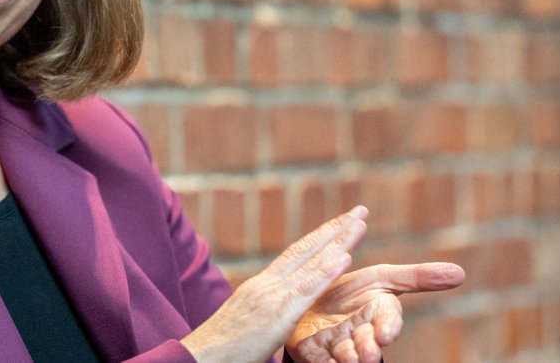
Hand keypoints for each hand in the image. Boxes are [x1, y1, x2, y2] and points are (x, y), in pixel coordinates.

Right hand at [182, 206, 368, 362]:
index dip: (319, 237)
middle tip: (359, 211)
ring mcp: (271, 296)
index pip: (295, 254)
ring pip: (311, 263)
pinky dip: (326, 271)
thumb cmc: (222, 349)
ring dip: (338, 241)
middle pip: (306, 249)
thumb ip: (264, 309)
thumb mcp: (246, 321)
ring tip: (359, 223)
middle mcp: (267, 283)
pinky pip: (306, 290)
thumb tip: (276, 310)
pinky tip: (344, 257)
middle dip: (335, 229)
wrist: (199, 357)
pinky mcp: (276, 315)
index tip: (339, 223)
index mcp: (261, 285)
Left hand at [285, 262, 465, 362]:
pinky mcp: (312, 351)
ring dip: (347, 358)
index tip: (386, 333)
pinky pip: (317, 359)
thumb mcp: (382, 279)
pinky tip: (324, 361)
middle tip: (367, 355)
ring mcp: (336, 344)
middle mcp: (359, 332)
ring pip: (343, 354)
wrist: (311, 303)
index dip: (388, 326)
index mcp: (377, 313)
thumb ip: (417, 278)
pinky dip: (321, 362)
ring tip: (349, 358)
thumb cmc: (353, 293)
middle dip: (368, 348)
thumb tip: (460, 273)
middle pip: (367, 342)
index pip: (387, 319)